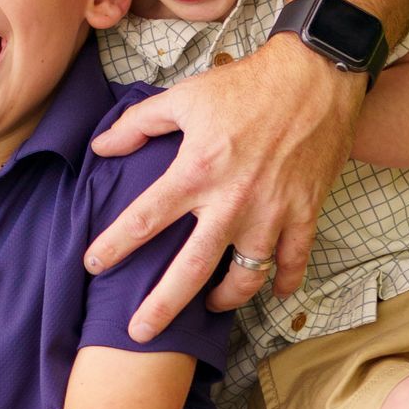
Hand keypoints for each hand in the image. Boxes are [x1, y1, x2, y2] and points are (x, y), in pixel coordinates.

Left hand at [87, 35, 362, 335]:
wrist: (315, 74)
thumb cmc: (246, 85)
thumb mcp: (184, 97)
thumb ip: (138, 124)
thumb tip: (100, 146)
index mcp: (196, 171)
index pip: (145, 219)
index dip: (114, 245)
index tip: (93, 264)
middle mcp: (232, 201)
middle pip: (190, 269)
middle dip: (161, 307)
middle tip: (138, 335)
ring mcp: (272, 212)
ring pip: (246, 278)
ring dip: (224, 299)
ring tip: (208, 306)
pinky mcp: (305, 212)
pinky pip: (293, 261)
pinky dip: (283, 282)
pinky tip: (273, 294)